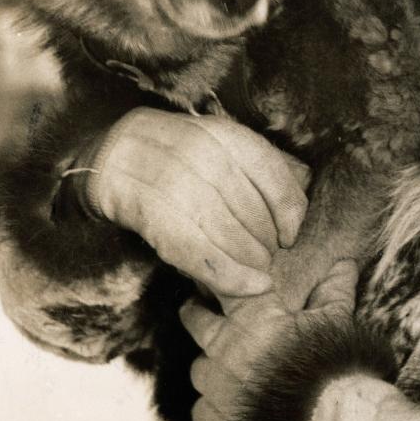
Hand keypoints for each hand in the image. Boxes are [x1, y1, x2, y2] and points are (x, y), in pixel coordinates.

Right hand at [85, 108, 309, 298]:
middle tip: (269, 258)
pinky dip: (228, 276)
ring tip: (258, 272)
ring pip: (228, 233)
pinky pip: (199, 252)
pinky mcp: (151, 213)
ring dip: (250, 261)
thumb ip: (263, 163)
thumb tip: (306, 182)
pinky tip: (247, 286)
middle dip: (267, 242)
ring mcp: (173, 181)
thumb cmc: (181, 157)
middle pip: (252, 211)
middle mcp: (200, 153)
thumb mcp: (221, 146)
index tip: (291, 236)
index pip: (273, 176)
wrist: (113, 157)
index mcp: (223, 134)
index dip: (290, 213)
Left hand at [181, 259, 358, 420]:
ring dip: (212, 370)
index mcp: (250, 316)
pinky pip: (202, 412)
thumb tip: (344, 265)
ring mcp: (216, 385)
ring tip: (229, 375)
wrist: (325, 419)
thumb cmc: (331, 366)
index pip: (220, 283)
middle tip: (202, 315)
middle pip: (194, 319)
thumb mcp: (335, 323)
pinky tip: (231, 412)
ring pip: (199, 369)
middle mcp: (224, 346)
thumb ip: (333, 292)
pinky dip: (214, 411)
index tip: (216, 282)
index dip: (217, 281)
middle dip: (198, 315)